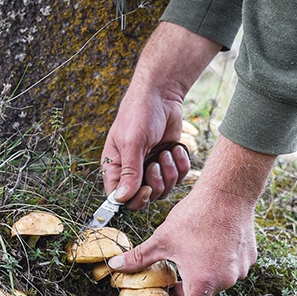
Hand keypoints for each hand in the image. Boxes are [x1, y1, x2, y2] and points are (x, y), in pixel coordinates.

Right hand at [101, 23, 218, 210]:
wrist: (162, 95)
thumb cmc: (139, 114)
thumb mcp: (132, 142)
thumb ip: (129, 172)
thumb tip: (122, 199)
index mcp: (116, 167)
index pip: (119, 198)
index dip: (133, 200)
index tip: (146, 189)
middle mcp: (132, 171)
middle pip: (144, 199)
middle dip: (155, 184)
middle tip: (156, 164)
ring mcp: (151, 168)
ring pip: (163, 191)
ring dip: (169, 173)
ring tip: (166, 152)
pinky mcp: (168, 163)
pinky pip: (178, 178)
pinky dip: (180, 165)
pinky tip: (176, 149)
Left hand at [107, 137, 274, 295]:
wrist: (228, 192)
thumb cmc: (195, 216)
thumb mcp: (161, 239)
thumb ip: (138, 258)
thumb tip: (115, 266)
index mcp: (202, 282)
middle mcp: (225, 281)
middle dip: (187, 290)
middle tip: (174, 274)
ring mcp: (240, 270)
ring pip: (218, 281)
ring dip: (203, 275)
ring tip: (193, 252)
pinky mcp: (249, 258)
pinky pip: (232, 268)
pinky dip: (219, 262)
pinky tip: (211, 242)